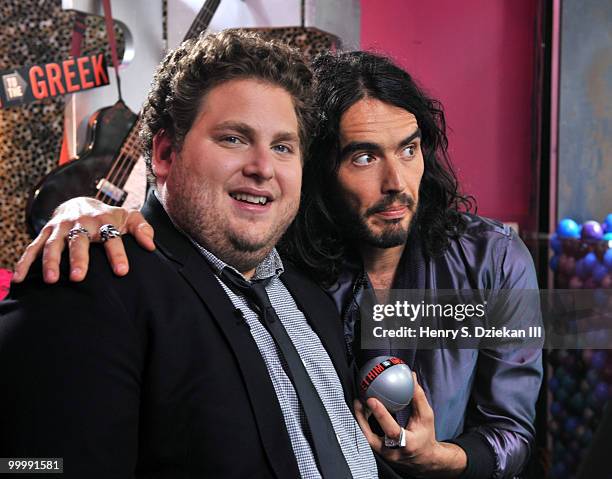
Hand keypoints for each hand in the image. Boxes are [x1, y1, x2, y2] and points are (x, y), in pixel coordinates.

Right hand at [12, 197, 154, 282]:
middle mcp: (81, 224)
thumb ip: (142, 228)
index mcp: (103, 221)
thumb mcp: (129, 217)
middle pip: (79, 240)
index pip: (112, 237)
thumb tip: (151, 245)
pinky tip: (19, 279)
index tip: (122, 272)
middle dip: (78, 258)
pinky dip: (25, 262)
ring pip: (54, 244)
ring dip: (51, 261)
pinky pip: (32, 248)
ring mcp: (61, 228)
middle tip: (79, 278)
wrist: (80, 203)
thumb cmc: (109, 217)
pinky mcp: (45, 233)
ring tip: (52, 280)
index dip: (117, 254)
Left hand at [354, 373, 466, 477]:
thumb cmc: (425, 436)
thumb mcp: (426, 416)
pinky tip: (362, 411)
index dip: (381, 415)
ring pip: (366, 438)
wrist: (425, 458)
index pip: (392, 431)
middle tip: (359, 400)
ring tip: (358, 403)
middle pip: (372, 437)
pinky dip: (364, 424)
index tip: (372, 400)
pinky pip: (367, 437)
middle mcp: (394, 452)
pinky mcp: (378, 452)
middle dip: (362, 418)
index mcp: (408, 444)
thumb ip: (418, 397)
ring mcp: (384, 454)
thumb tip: (411, 377)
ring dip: (361, 419)